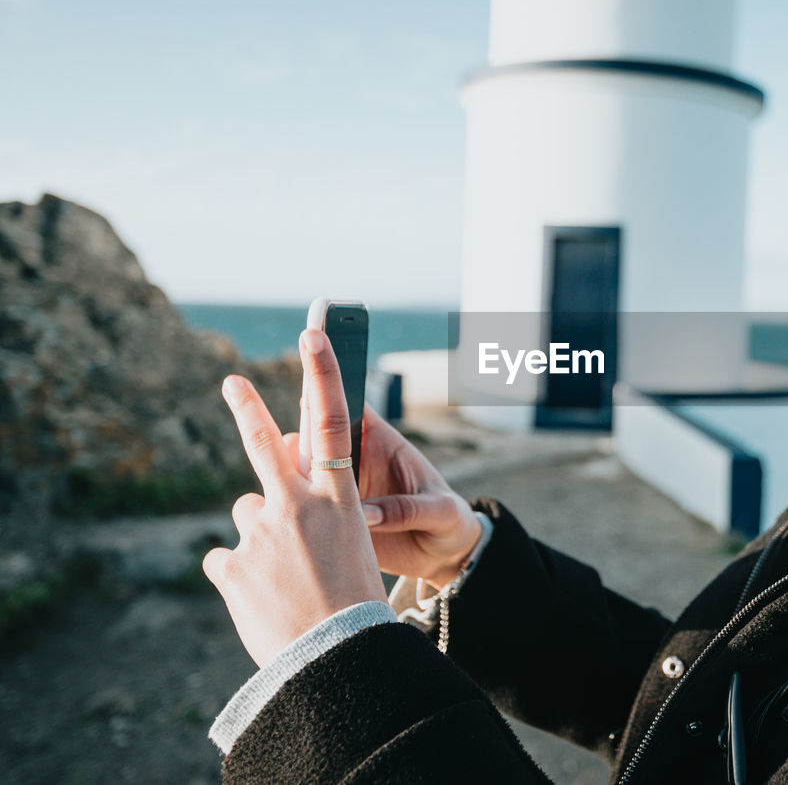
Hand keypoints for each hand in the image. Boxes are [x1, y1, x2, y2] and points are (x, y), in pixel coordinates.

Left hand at [202, 329, 389, 667]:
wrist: (337, 659)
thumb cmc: (353, 608)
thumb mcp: (350, 552)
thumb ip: (310, 522)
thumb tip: (256, 509)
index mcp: (339, 500)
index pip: (334, 424)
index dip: (323, 375)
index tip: (310, 337)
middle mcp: (299, 505)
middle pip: (265, 445)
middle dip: (246, 410)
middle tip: (230, 381)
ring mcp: (262, 532)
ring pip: (247, 519)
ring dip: (257, 541)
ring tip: (280, 580)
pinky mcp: (231, 564)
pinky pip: (227, 563)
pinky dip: (240, 581)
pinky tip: (263, 603)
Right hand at [280, 392, 481, 590]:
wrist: (445, 555)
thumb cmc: (448, 520)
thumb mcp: (439, 510)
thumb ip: (406, 508)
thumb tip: (366, 515)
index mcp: (381, 443)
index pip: (348, 407)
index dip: (324, 393)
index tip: (304, 394)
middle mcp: (353, 463)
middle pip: (313, 440)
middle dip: (295, 444)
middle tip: (286, 456)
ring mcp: (339, 492)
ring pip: (300, 477)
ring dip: (288, 482)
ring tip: (284, 495)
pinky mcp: (332, 520)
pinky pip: (304, 514)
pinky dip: (291, 518)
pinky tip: (285, 529)